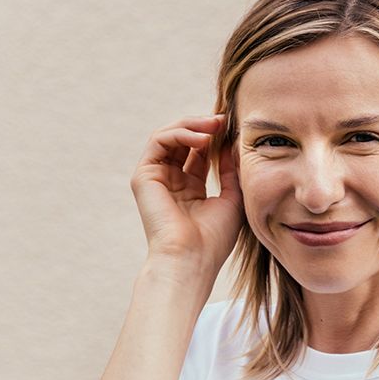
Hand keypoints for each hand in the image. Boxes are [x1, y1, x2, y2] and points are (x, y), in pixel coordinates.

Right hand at [130, 114, 243, 275]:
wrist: (192, 259)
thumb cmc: (214, 238)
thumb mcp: (232, 198)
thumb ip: (231, 170)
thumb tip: (233, 144)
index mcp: (189, 189)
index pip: (199, 153)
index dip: (216, 137)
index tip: (235, 128)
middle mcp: (170, 182)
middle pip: (183, 141)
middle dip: (204, 126)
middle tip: (225, 120)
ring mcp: (155, 178)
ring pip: (169, 136)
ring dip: (193, 125)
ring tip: (215, 125)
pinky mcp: (144, 176)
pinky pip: (159, 141)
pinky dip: (181, 133)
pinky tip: (202, 139)